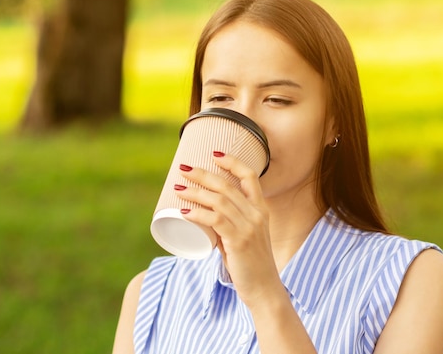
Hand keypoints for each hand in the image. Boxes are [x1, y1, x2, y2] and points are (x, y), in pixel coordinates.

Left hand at [175, 152, 282, 307]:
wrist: (264, 288)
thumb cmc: (250, 263)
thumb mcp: (244, 237)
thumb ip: (226, 225)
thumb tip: (201, 217)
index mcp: (261, 209)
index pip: (250, 176)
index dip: (233, 162)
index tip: (214, 154)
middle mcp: (257, 214)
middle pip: (226, 185)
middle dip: (202, 174)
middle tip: (183, 168)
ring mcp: (249, 227)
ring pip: (218, 200)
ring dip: (195, 192)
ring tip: (178, 189)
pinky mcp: (239, 241)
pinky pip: (215, 220)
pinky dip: (198, 214)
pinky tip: (185, 212)